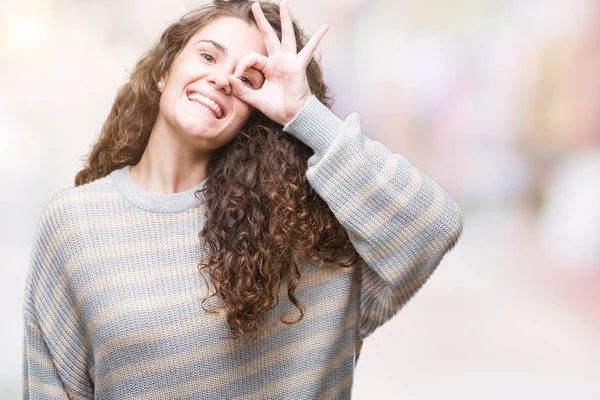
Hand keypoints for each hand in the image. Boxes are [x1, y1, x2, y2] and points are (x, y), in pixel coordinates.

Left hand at [227, 0, 328, 125]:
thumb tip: (228, 79)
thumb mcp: (254, 98)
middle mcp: (279, 61)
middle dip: (261, 21)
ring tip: (284, 2)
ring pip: (286, 35)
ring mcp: (289, 61)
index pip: (251, 57)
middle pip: (269, 36)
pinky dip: (318, 38)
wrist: (292, 116)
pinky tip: (325, 27)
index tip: (236, 76)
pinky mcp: (298, 65)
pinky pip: (309, 49)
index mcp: (268, 68)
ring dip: (285, 19)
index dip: (242, 64)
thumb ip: (241, 89)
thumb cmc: (276, 108)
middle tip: (254, 5)